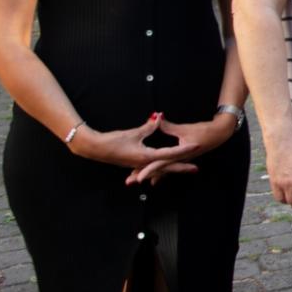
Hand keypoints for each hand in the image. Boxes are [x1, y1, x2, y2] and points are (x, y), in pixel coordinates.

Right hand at [70, 112, 199, 170]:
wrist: (94, 149)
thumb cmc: (112, 141)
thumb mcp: (132, 133)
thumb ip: (148, 126)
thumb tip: (159, 116)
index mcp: (146, 157)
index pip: (170, 153)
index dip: (184, 149)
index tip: (196, 146)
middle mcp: (144, 164)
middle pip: (168, 166)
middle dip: (182, 167)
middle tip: (196, 169)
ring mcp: (139, 166)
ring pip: (160, 169)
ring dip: (172, 169)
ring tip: (185, 170)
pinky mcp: (134, 165)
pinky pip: (151, 169)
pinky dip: (159, 170)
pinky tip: (162, 174)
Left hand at [126, 114, 238, 184]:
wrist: (220, 134)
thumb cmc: (205, 132)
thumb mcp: (185, 129)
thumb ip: (168, 126)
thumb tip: (156, 118)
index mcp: (179, 155)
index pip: (160, 164)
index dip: (148, 170)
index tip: (138, 177)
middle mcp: (178, 160)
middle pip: (158, 171)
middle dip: (143, 175)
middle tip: (129, 181)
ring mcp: (180, 160)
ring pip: (161, 170)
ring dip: (148, 174)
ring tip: (133, 180)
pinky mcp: (181, 158)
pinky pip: (166, 166)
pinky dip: (158, 171)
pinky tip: (153, 179)